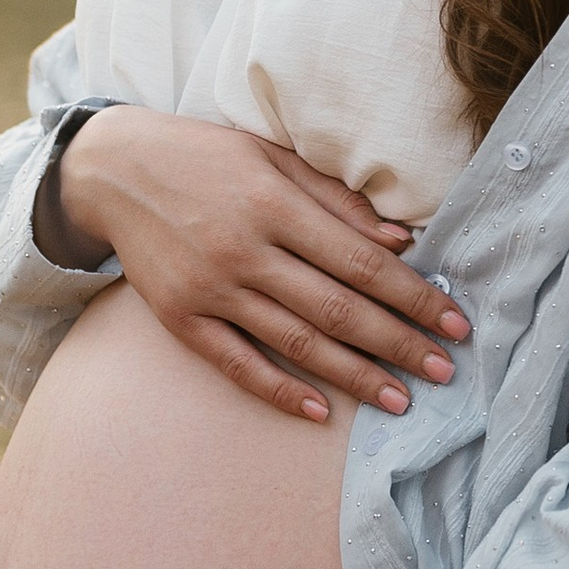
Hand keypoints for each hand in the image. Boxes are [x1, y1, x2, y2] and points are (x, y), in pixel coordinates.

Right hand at [43, 107, 469, 423]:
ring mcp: (210, 289)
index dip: (413, 297)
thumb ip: (336, 200)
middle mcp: (245, 250)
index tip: (455, 322)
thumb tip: (401, 239)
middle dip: (398, 343)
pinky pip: (236, 363)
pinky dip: (278, 390)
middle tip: (444, 371)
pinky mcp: (181, 318)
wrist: (113, 169)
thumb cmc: (206, 156)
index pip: (362, 262)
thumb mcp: (273, 157)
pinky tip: (319, 412)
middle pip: (337, 308)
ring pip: (296, 343)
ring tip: (400, 401)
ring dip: (353, 376)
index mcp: (275, 205)